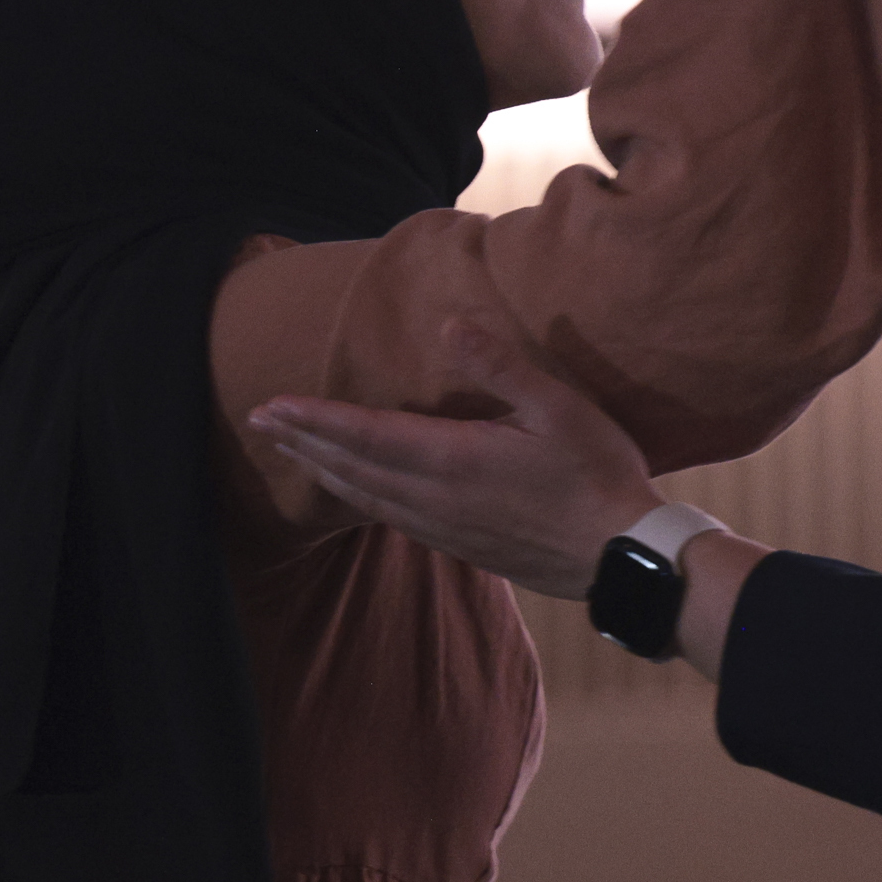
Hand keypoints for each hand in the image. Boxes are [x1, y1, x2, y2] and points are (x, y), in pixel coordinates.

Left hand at [248, 330, 656, 600]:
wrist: (621, 555)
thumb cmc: (598, 475)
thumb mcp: (560, 408)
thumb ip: (501, 367)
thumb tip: (449, 326)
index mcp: (453, 459)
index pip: (365, 435)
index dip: (314, 419)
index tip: (271, 405)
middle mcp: (436, 498)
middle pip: (352, 468)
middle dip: (303, 442)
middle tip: (261, 421)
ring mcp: (446, 527)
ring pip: (366, 497)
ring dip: (324, 470)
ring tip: (293, 451)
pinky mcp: (462, 545)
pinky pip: (391, 518)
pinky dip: (358, 498)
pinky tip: (354, 490)